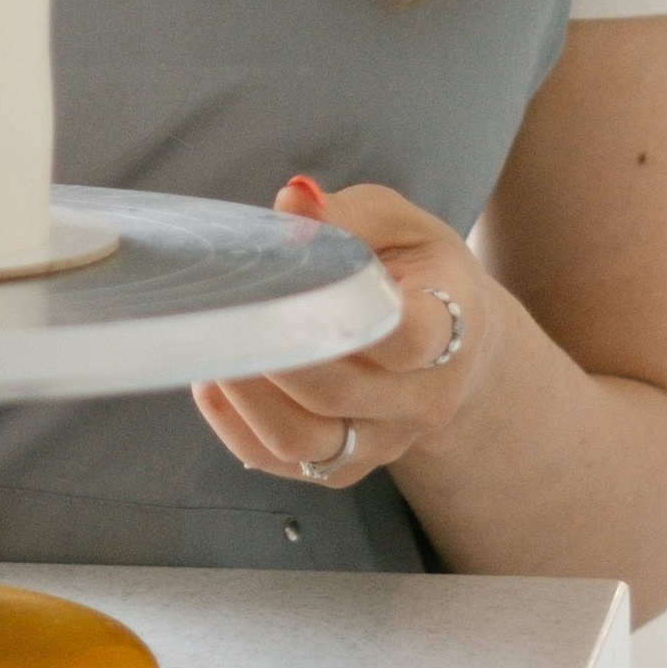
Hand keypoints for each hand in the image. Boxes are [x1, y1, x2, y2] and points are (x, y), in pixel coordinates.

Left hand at [193, 178, 489, 489]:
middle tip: (223, 311)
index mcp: (450, 326)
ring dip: (248, 399)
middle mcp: (423, 397)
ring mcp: (385, 439)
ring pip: (308, 442)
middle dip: (273, 352)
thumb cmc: (418, 269)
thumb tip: (293, 203)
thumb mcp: (396, 223)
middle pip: (340, 392)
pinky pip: (283, 463)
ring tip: (213, 347)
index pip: (408, 337)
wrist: (453, 347)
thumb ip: (345, 213)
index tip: (295, 286)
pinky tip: (215, 381)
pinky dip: (237, 427)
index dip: (350, 316)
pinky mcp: (348, 465)